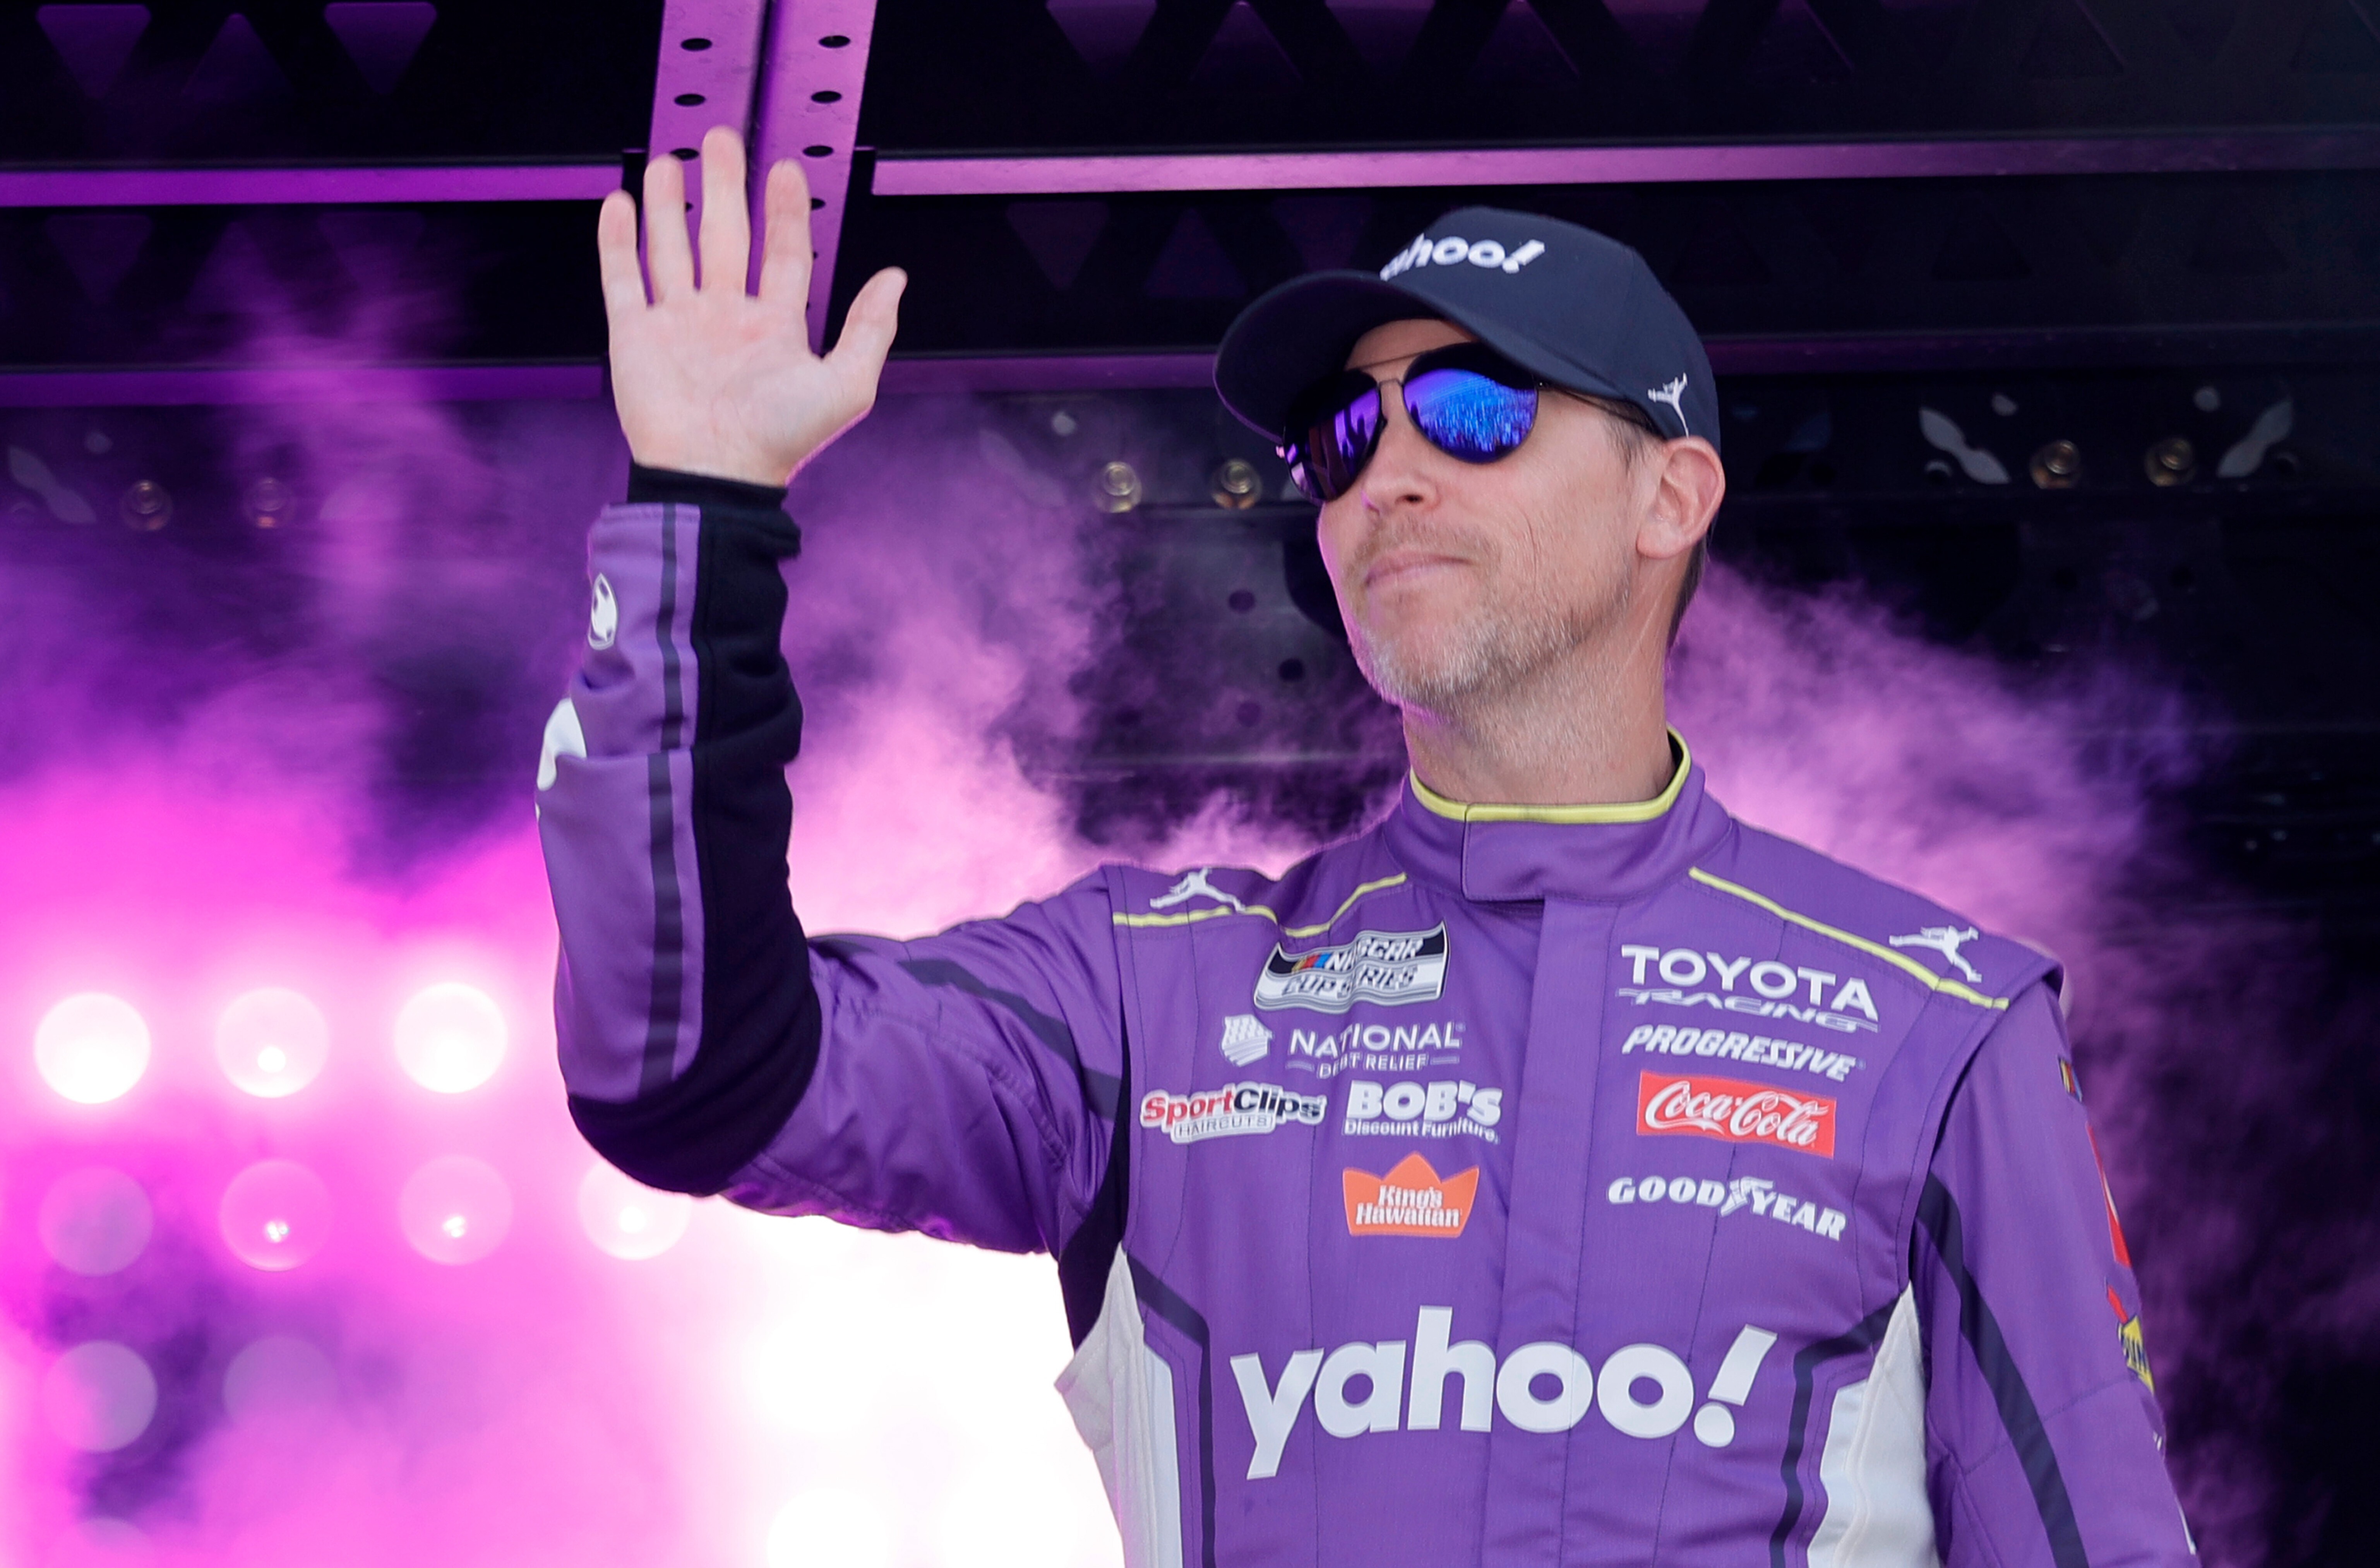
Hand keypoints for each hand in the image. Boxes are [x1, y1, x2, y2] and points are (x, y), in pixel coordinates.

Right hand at [598, 126, 905, 487]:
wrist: (715, 477)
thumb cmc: (779, 441)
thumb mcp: (846, 385)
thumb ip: (871, 330)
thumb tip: (895, 278)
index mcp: (774, 328)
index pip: (781, 254)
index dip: (784, 212)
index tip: (786, 170)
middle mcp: (725, 319)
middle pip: (724, 238)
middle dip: (723, 188)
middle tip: (721, 139)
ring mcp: (678, 325)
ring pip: (671, 249)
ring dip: (670, 205)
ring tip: (671, 162)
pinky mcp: (635, 337)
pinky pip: (623, 280)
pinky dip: (618, 242)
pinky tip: (622, 204)